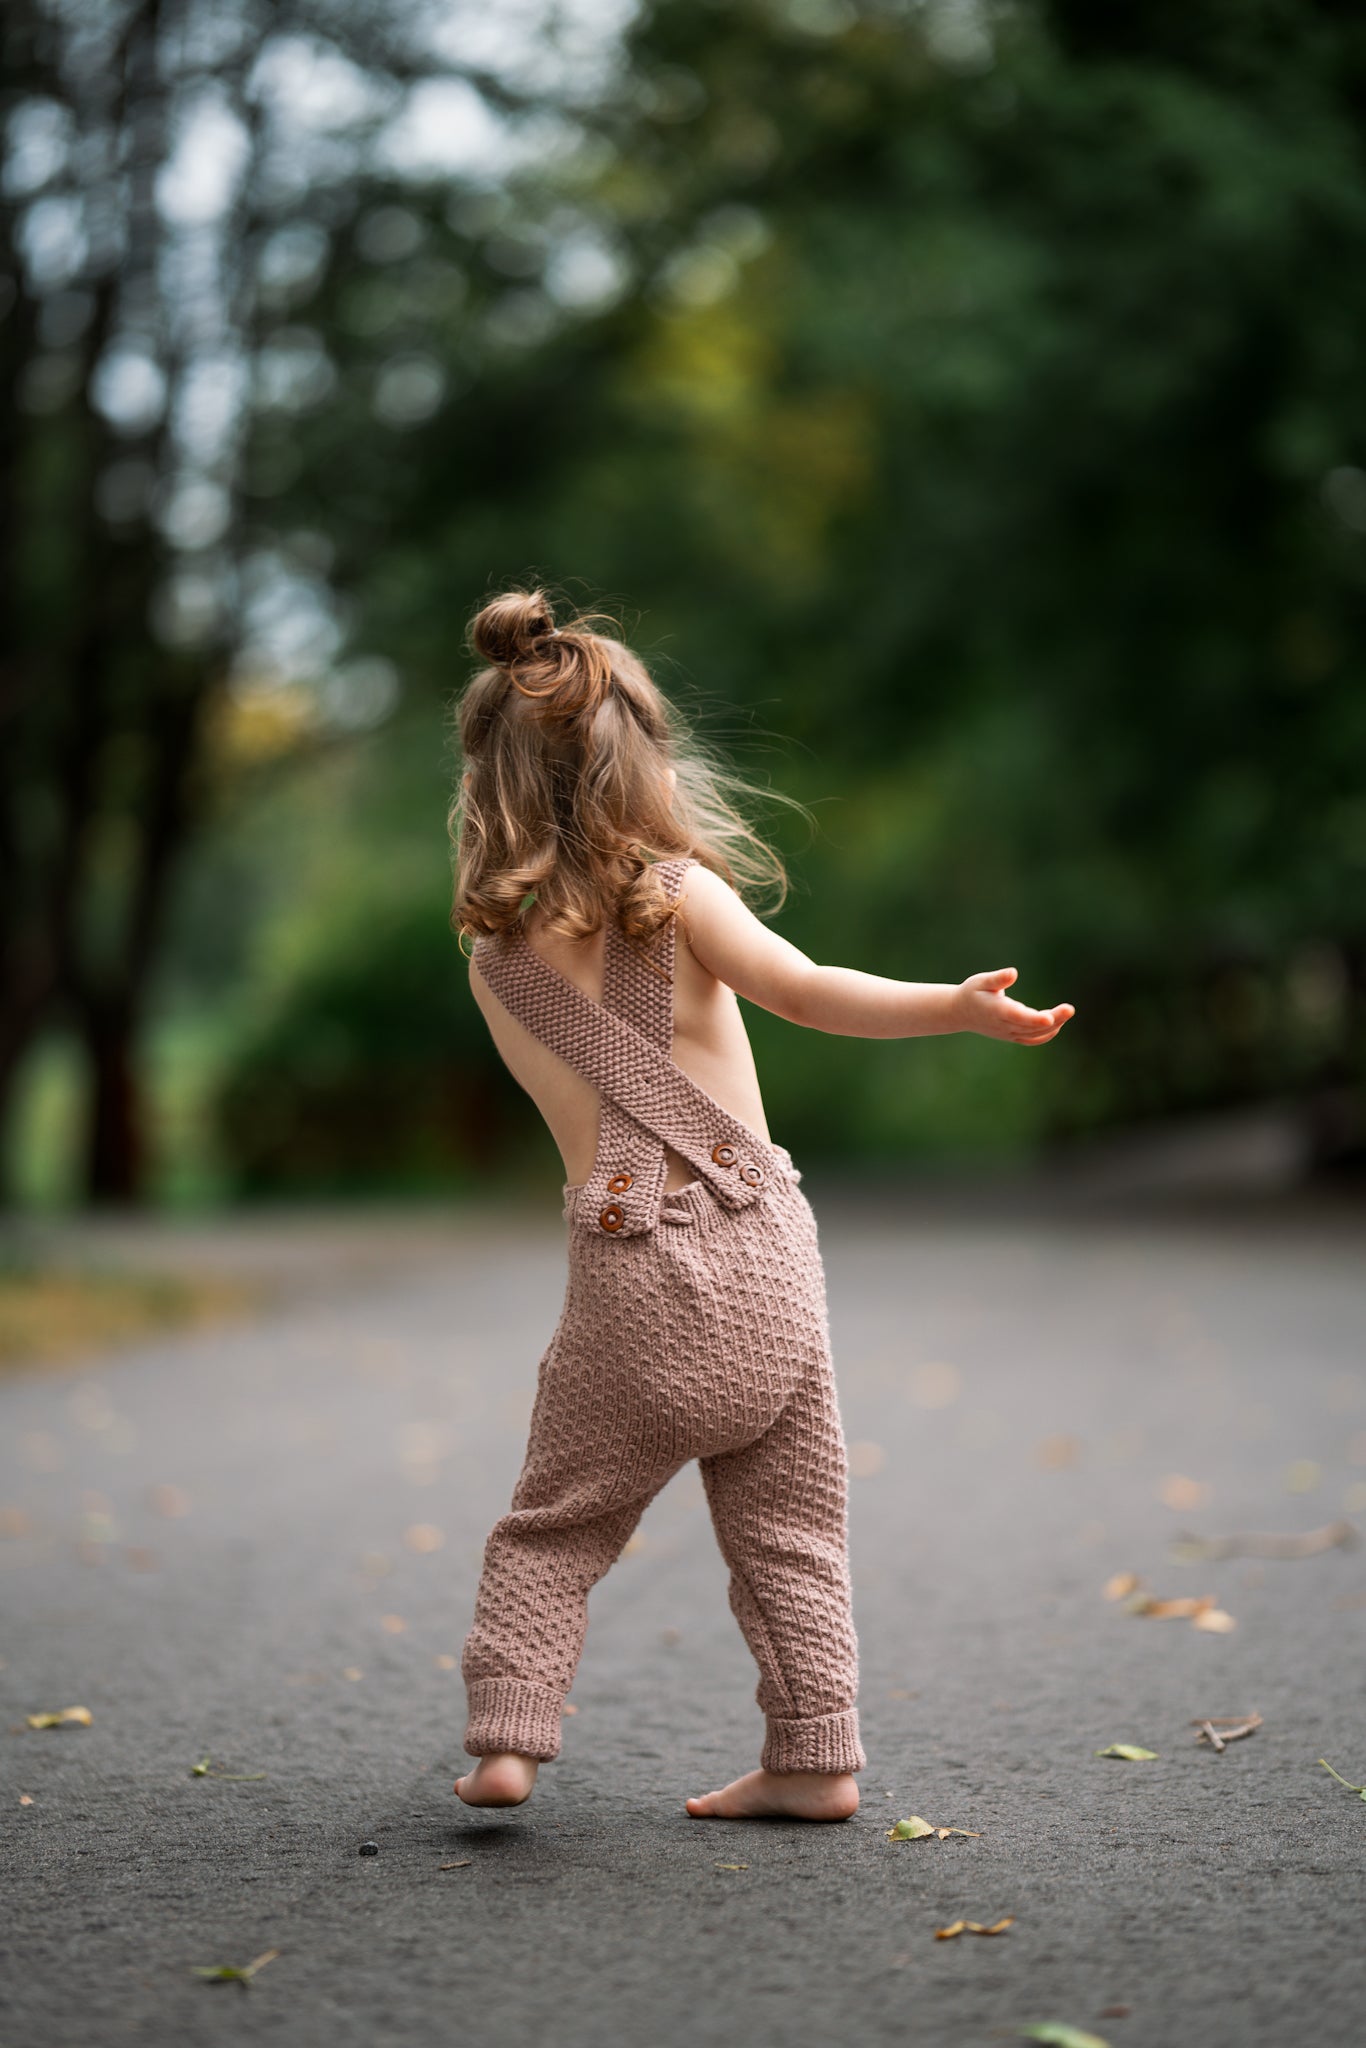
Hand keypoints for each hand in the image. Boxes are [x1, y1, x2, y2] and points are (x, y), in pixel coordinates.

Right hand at [956, 967, 1073, 1044]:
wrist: (960, 1012)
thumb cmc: (972, 992)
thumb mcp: (980, 981)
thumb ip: (997, 978)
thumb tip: (1014, 972)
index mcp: (996, 1011)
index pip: (1018, 1017)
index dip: (1034, 1019)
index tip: (1050, 1017)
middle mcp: (1004, 1025)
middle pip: (1032, 1027)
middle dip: (1053, 1019)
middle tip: (1070, 1009)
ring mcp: (1008, 1033)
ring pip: (1034, 1034)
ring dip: (1053, 1025)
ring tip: (1067, 1011)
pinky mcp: (1012, 1036)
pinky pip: (1032, 1040)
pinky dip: (1046, 1035)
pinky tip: (1057, 1024)